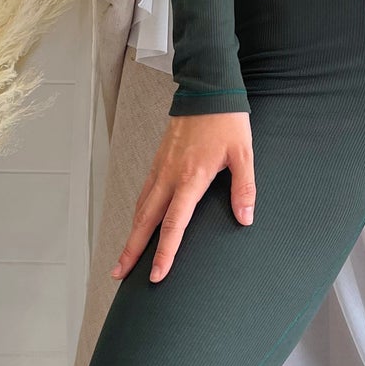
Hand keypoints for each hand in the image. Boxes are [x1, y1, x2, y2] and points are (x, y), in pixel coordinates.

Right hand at [111, 111, 255, 284]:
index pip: (174, 224)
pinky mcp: (158, 161)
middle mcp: (169, 176)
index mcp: (190, 178)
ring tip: (124, 257)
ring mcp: (160, 168)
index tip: (157, 275)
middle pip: (145, 222)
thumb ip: (244, 188)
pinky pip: (144, 193)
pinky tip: (138, 223)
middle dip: (132, 251)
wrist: (206, 90)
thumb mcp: (243, 154)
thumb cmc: (226, 121)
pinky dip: (138, 213)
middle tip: (119, 274)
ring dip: (131, 234)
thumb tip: (245, 218)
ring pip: (141, 208)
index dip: (165, 252)